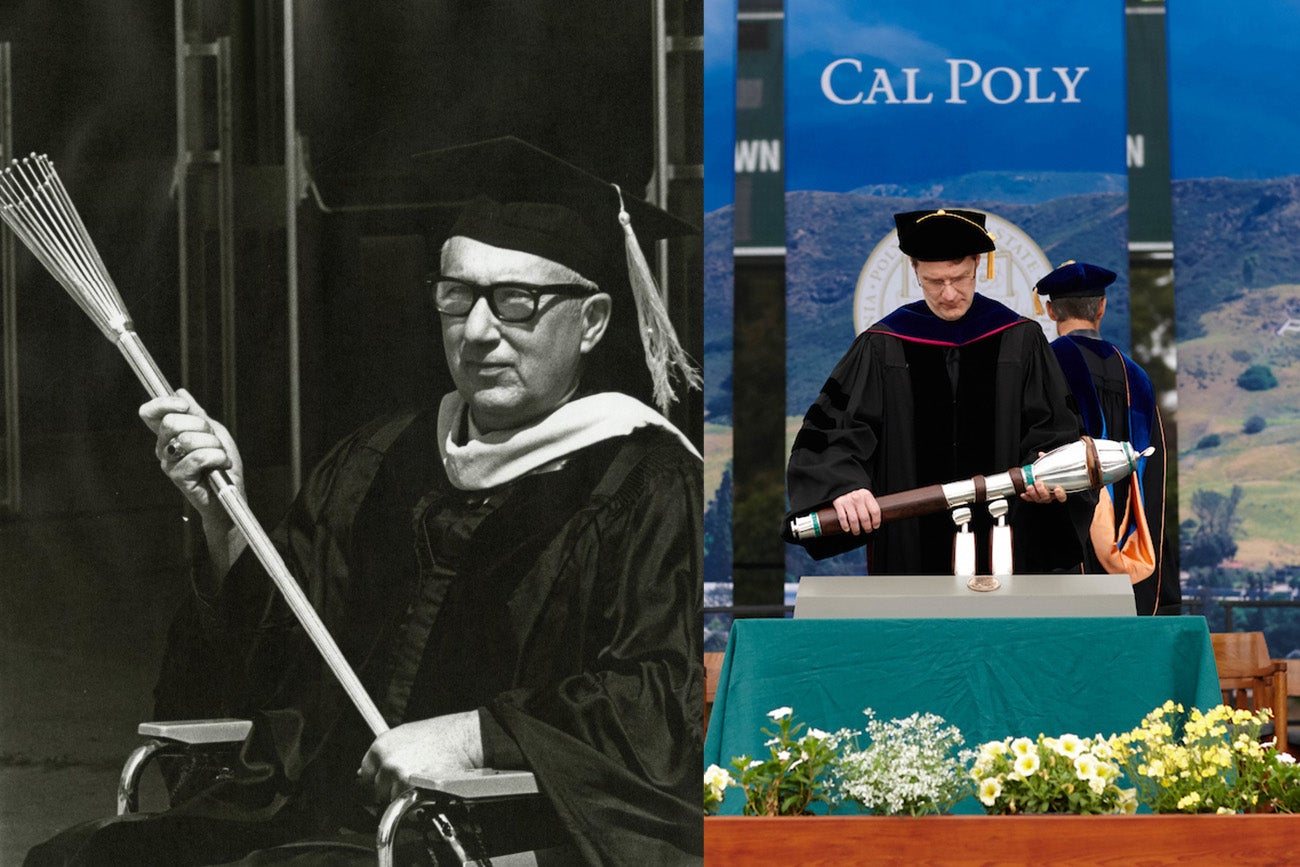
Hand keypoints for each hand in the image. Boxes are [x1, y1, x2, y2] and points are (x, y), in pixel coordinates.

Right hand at [139, 388, 242, 518]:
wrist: (230, 493)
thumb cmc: (221, 465)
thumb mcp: (213, 432)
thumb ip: (197, 414)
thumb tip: (180, 392)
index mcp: (169, 435)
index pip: (150, 413)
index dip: (164, 403)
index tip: (184, 406)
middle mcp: (163, 448)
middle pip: (172, 422)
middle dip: (202, 426)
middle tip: (213, 441)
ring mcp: (168, 464)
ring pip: (189, 439)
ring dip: (214, 445)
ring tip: (219, 457)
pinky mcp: (179, 477)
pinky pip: (199, 456)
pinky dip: (217, 458)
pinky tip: (220, 465)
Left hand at [358, 710, 483, 803]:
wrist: (466, 739)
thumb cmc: (442, 734)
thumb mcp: (406, 734)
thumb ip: (385, 753)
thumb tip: (363, 772)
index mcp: (381, 746)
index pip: (364, 772)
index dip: (377, 777)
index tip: (386, 778)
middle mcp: (387, 762)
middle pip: (378, 788)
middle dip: (391, 787)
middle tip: (410, 777)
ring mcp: (399, 778)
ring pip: (393, 799)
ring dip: (405, 796)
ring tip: (422, 781)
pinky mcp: (413, 792)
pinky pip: (407, 806)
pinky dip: (416, 803)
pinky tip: (428, 788)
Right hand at [832, 488, 881, 534]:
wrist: (842, 485)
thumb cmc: (856, 495)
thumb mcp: (865, 496)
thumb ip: (870, 506)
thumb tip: (876, 521)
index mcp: (867, 495)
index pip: (875, 511)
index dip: (876, 521)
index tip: (875, 526)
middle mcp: (857, 497)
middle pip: (865, 517)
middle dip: (867, 527)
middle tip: (867, 530)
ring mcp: (847, 500)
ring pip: (854, 520)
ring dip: (856, 529)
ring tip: (857, 532)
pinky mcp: (838, 503)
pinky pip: (842, 518)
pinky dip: (845, 525)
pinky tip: (847, 529)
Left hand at [1020, 451, 1066, 503]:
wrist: (1041, 477)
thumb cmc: (1049, 473)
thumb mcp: (1051, 466)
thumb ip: (1048, 461)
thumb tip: (1041, 454)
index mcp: (1058, 490)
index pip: (1062, 496)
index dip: (1060, 494)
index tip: (1056, 488)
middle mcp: (1050, 495)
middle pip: (1047, 497)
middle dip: (1042, 490)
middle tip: (1038, 482)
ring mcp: (1042, 497)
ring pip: (1039, 499)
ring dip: (1033, 493)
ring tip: (1029, 486)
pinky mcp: (1035, 498)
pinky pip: (1031, 499)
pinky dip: (1027, 497)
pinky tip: (1024, 493)